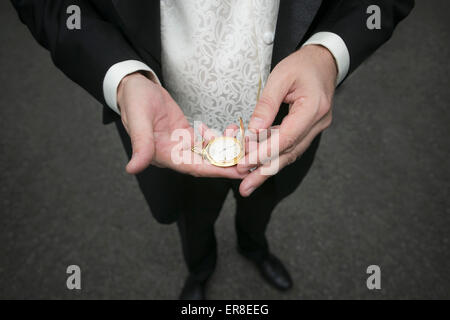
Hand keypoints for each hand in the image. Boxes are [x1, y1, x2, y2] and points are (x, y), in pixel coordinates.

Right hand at [118, 72, 245, 178]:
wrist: (134, 85)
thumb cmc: (133, 100)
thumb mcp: (138, 119)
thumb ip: (140, 144)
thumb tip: (133, 169)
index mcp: (162, 154)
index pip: (193, 167)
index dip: (215, 170)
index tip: (237, 172)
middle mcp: (173, 153)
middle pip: (205, 164)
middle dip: (228, 163)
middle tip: (252, 162)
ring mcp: (180, 144)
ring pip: (208, 153)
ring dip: (226, 150)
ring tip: (246, 144)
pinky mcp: (185, 134)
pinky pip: (206, 141)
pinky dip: (219, 138)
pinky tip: (231, 131)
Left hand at [237, 45, 337, 195]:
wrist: (324, 61)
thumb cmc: (302, 65)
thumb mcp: (280, 76)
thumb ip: (267, 104)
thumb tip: (254, 130)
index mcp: (314, 108)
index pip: (286, 138)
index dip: (264, 153)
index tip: (245, 163)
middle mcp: (318, 122)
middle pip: (289, 153)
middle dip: (265, 172)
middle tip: (246, 188)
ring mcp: (317, 128)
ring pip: (291, 154)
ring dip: (269, 168)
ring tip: (248, 182)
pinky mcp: (310, 129)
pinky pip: (291, 146)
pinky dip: (274, 156)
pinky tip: (259, 165)